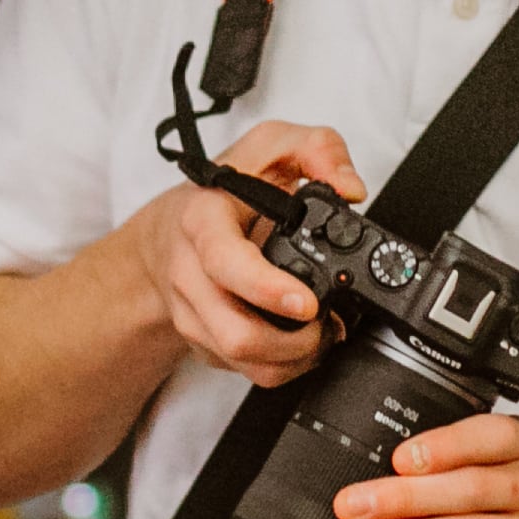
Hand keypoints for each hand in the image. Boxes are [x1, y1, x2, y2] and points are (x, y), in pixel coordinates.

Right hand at [126, 120, 368, 385]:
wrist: (167, 236)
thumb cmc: (223, 193)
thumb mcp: (269, 147)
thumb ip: (317, 148)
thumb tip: (351, 187)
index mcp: (202, 221)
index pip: (224, 262)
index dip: (266, 288)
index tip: (307, 303)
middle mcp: (190, 272)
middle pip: (235, 334)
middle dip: (295, 343)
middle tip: (328, 324)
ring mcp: (192, 313)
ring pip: (243, 362)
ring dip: (293, 359)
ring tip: (321, 335)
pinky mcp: (200, 342)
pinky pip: (243, 371)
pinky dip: (281, 366)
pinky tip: (299, 342)